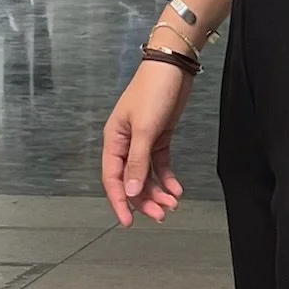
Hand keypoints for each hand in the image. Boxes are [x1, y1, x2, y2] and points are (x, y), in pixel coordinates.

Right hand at [100, 58, 190, 225]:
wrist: (173, 67)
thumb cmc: (153, 91)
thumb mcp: (145, 128)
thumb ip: (138, 162)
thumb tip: (131, 192)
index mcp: (114, 140)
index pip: (112, 179)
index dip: (120, 202)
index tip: (128, 222)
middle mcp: (125, 143)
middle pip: (132, 181)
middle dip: (145, 200)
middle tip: (161, 215)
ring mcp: (142, 141)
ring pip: (146, 175)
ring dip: (158, 191)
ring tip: (173, 204)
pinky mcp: (159, 137)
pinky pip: (159, 164)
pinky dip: (167, 178)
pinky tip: (177, 189)